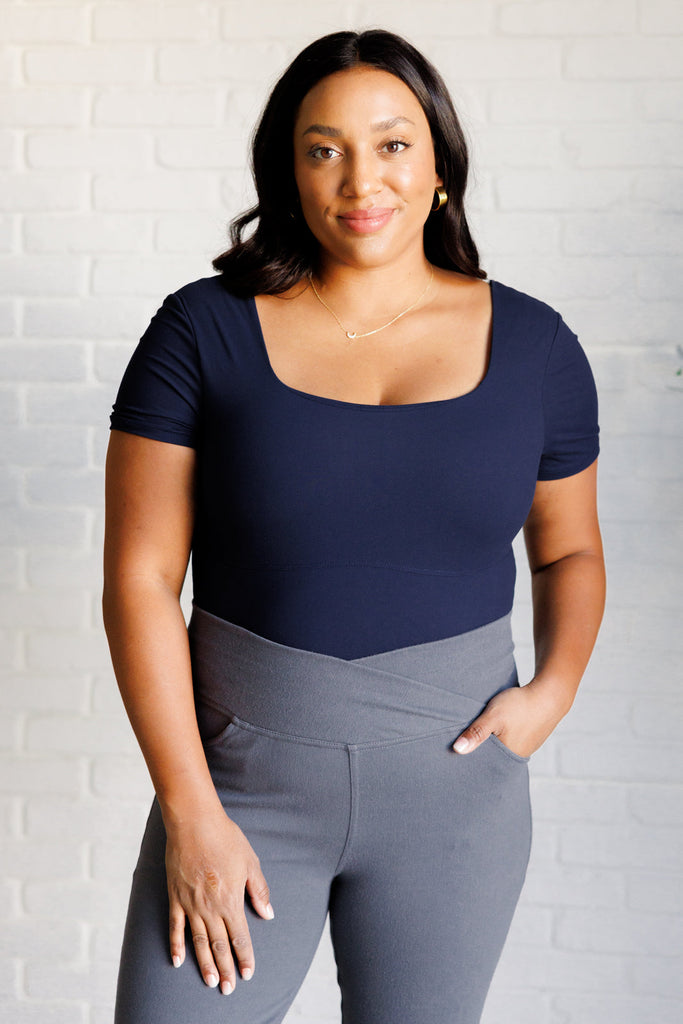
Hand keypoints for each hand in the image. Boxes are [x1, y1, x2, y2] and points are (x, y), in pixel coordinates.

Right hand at [165, 807, 273, 994]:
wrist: (194, 823)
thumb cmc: (225, 839)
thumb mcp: (250, 862)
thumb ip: (258, 891)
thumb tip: (268, 914)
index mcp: (231, 900)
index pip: (240, 937)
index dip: (244, 957)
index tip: (248, 974)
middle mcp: (210, 907)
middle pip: (219, 945)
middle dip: (226, 968)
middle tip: (228, 989)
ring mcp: (190, 904)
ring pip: (199, 941)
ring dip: (205, 964)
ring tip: (210, 982)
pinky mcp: (175, 897)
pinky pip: (175, 927)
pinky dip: (176, 945)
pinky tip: (178, 961)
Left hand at [452, 680, 567, 759]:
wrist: (550, 694)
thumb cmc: (521, 705)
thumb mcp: (493, 716)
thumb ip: (476, 733)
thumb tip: (457, 750)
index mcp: (507, 756)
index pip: (482, 763)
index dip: (470, 756)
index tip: (455, 751)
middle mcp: (517, 755)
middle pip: (492, 755)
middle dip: (480, 748)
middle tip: (466, 738)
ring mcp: (525, 747)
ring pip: (502, 746)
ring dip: (493, 740)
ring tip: (482, 731)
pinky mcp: (529, 737)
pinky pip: (511, 739)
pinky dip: (503, 734)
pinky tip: (499, 727)